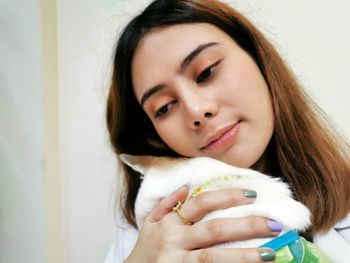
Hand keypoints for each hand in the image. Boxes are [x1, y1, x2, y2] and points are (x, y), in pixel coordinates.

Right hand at [124, 186, 277, 262]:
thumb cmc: (144, 252)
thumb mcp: (149, 225)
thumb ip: (166, 205)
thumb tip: (187, 187)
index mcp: (170, 223)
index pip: (202, 203)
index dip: (227, 197)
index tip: (252, 195)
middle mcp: (175, 241)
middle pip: (215, 229)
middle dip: (246, 225)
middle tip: (275, 224)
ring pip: (215, 257)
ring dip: (245, 255)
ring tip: (271, 253)